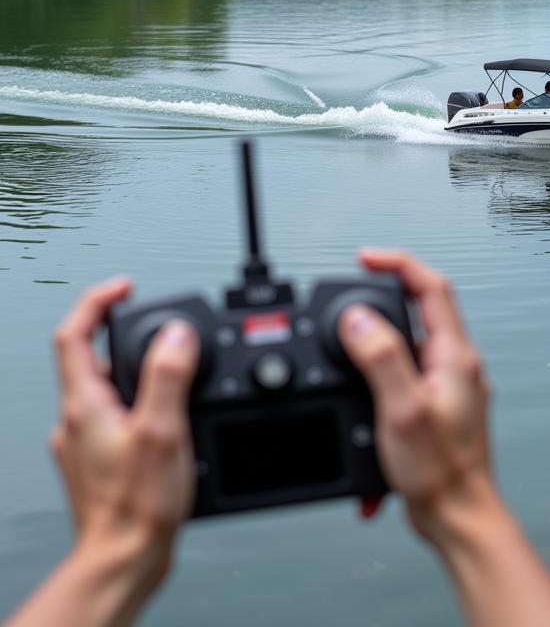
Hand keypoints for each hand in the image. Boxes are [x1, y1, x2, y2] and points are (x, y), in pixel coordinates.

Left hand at [51, 278, 198, 582]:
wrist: (124, 561)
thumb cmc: (137, 507)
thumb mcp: (162, 431)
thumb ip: (168, 376)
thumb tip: (176, 333)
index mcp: (86, 404)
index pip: (75, 334)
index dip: (99, 301)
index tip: (126, 287)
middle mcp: (77, 420)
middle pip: (91, 356)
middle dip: (129, 335)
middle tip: (162, 330)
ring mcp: (84, 442)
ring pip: (105, 387)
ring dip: (136, 371)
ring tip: (175, 376)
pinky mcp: (99, 461)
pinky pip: (114, 416)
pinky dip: (138, 403)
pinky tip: (166, 420)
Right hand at [339, 251, 493, 541]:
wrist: (458, 518)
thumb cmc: (442, 471)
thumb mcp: (402, 408)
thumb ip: (382, 357)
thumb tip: (359, 318)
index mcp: (455, 355)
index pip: (431, 287)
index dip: (398, 264)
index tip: (366, 259)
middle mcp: (456, 365)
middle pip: (419, 312)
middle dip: (380, 305)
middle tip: (349, 306)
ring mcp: (448, 387)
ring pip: (407, 350)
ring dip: (374, 357)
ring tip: (349, 367)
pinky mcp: (437, 409)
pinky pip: (403, 385)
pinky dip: (377, 395)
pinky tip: (365, 422)